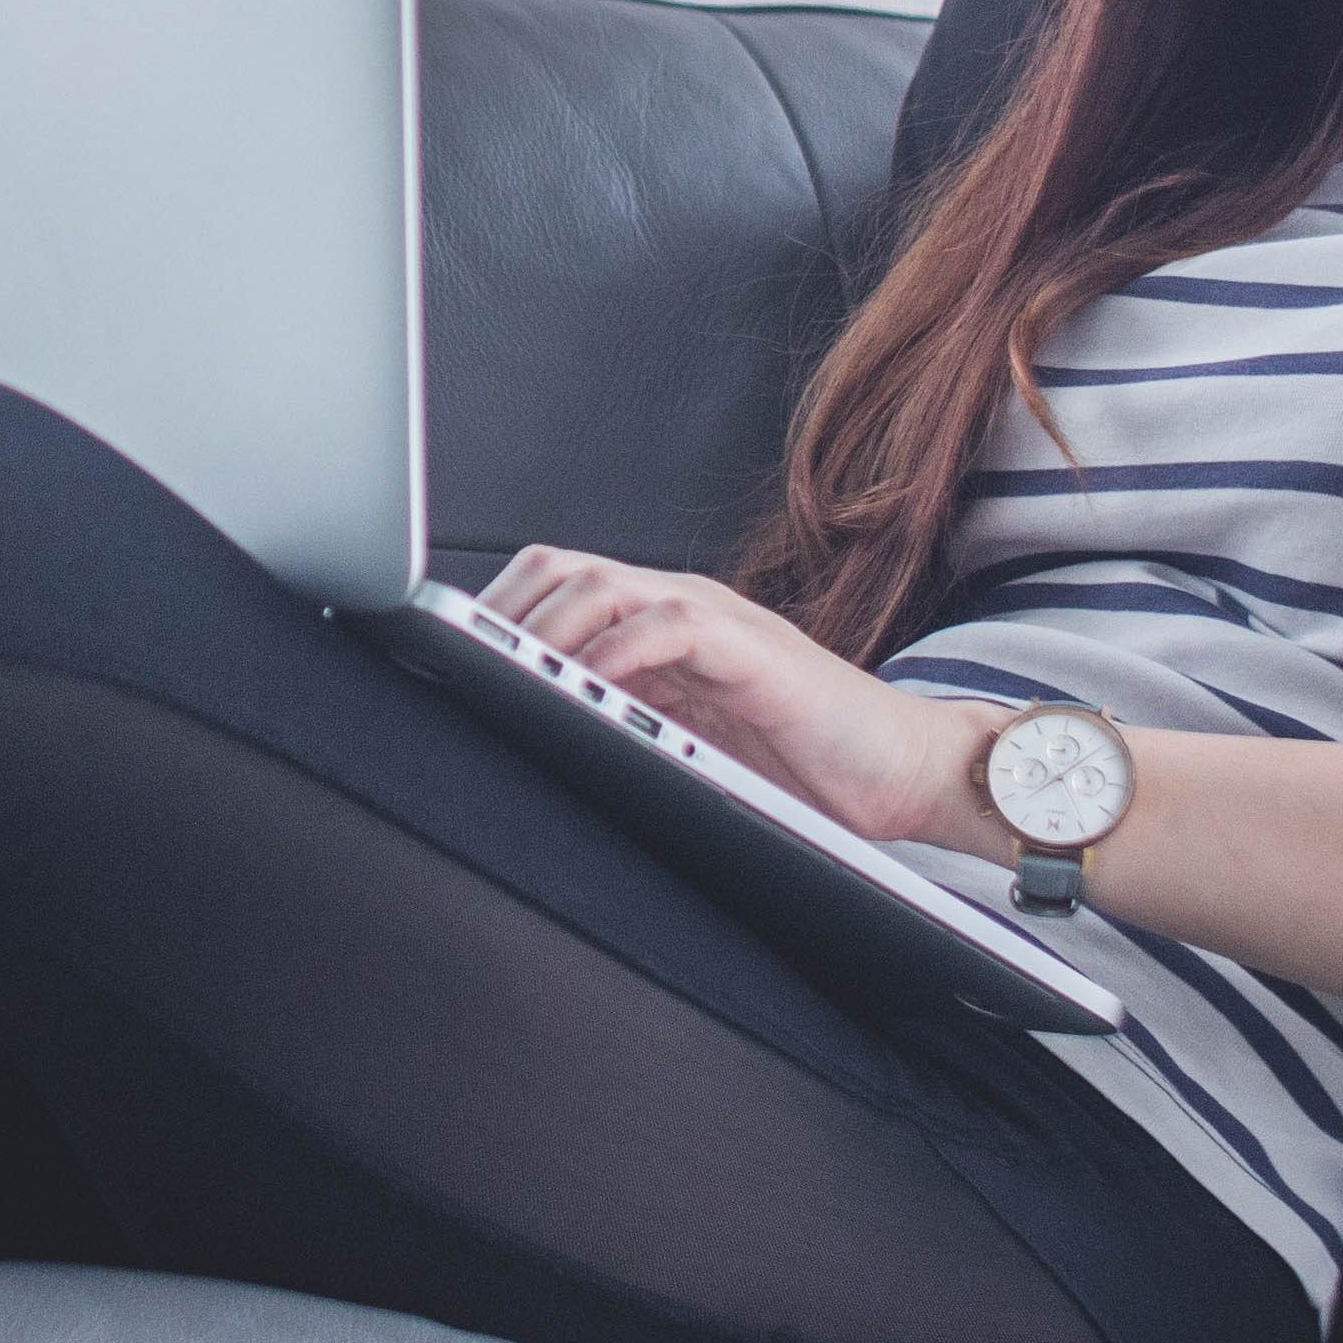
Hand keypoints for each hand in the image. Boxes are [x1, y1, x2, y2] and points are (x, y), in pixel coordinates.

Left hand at [479, 546, 1004, 852]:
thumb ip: (622, 724)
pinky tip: (588, 685)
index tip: (437, 655)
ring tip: (509, 673)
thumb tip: (530, 743)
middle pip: (559, 569)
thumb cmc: (801, 767)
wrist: (905, 772)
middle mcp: (676, 607)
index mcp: (652, 626)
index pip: (552, 588)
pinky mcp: (752, 648)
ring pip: (602, 583)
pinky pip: (668, 623)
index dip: (493, 613)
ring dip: (546, 627)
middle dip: (501, 613)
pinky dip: (617, 649)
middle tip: (461, 665)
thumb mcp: (684, 744)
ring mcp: (715, 620)